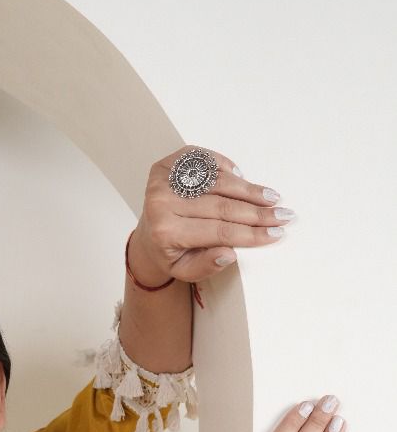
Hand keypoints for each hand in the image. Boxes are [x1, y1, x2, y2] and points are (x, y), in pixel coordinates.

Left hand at [127, 146, 293, 286]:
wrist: (147, 236)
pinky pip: (205, 161)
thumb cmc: (170, 254)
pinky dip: (227, 168)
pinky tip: (243, 178)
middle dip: (257, 211)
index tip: (277, 233)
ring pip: (217, 181)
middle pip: (221, 205)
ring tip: (272, 197)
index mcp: (166, 232)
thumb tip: (230, 253)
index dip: (251, 233)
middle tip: (284, 214)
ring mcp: (163, 180)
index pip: (219, 231)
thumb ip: (205, 266)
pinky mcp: (168, 164)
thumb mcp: (184, 271)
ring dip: (248, 189)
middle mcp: (161, 203)